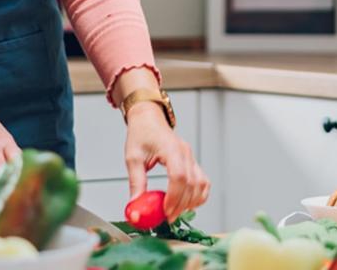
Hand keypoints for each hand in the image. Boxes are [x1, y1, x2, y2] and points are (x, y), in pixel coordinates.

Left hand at [124, 104, 209, 222]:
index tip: (165, 211)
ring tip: (176, 211)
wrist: (149, 119)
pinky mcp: (192, 162)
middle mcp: (185, 153)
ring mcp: (191, 157)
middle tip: (167, 217)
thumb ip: (136, 182)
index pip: (179, 176)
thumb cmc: (141, 134)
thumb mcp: (133, 158)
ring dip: (191, 202)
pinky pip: (203, 181)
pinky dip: (199, 195)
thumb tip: (135, 205)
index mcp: (171, 149)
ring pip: (201, 184)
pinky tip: (187, 203)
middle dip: (181, 204)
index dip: (174, 197)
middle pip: (191, 184)